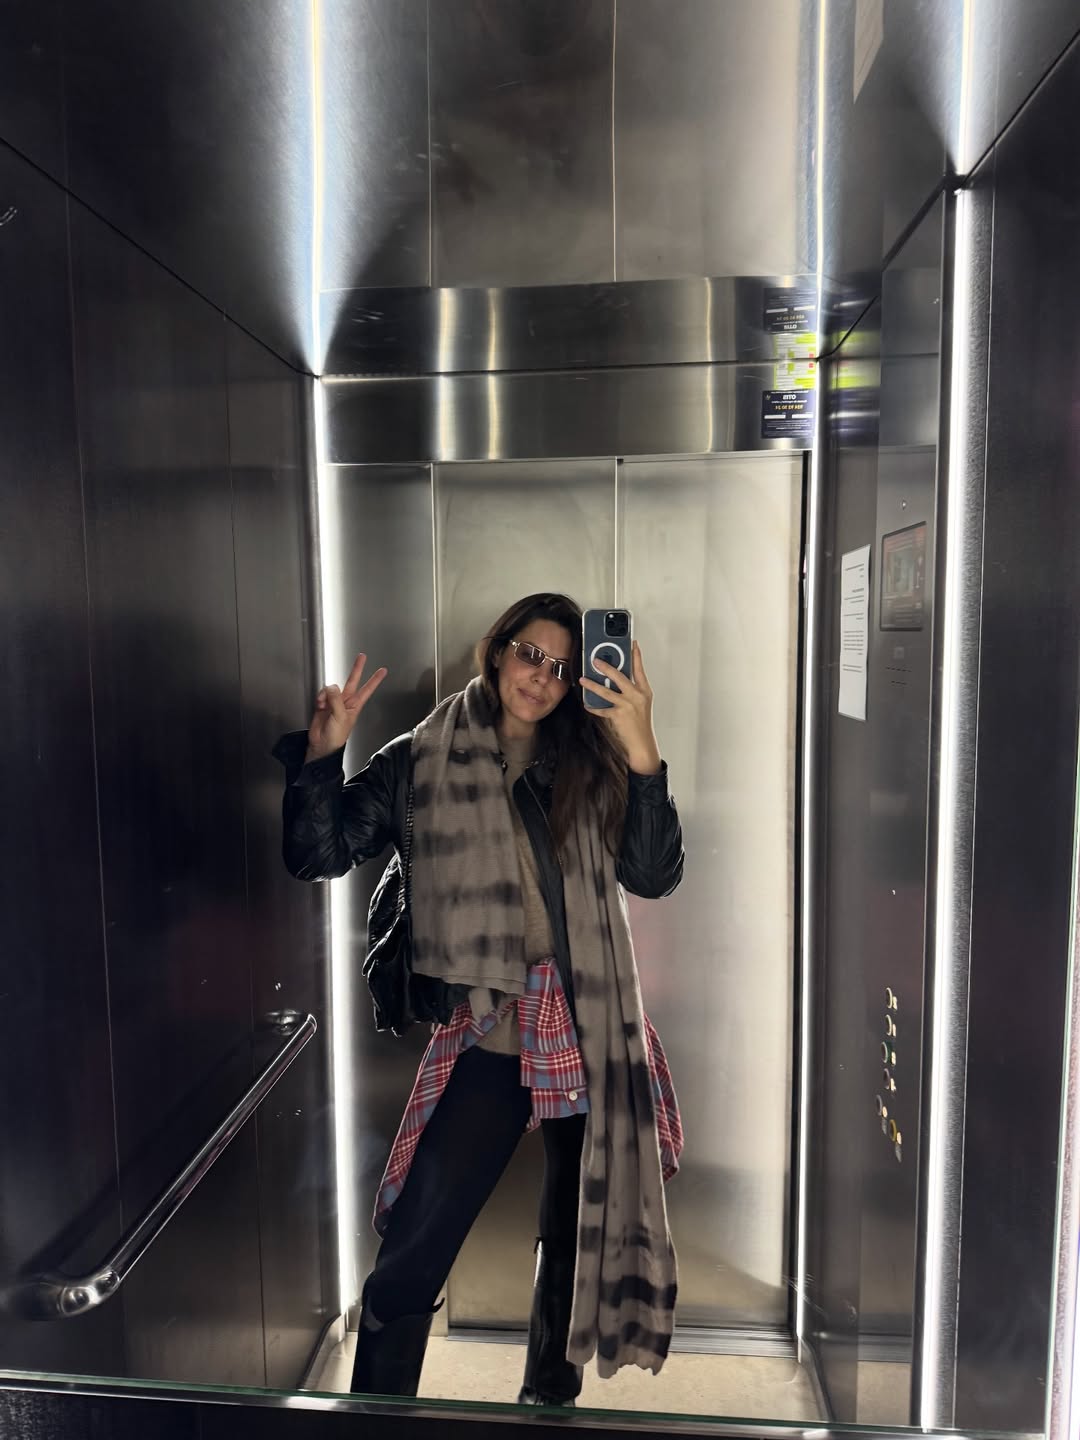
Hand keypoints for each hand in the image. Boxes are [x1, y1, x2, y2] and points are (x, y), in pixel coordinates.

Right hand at [306, 653, 387, 762]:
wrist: (322, 745)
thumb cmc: (336, 737)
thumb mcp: (340, 717)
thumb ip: (336, 700)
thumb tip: (332, 687)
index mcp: (355, 705)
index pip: (367, 689)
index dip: (375, 680)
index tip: (383, 671)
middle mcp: (346, 701)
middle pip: (352, 681)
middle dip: (356, 668)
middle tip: (362, 656)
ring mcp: (334, 702)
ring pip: (332, 687)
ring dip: (326, 693)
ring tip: (324, 704)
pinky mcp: (324, 704)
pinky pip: (322, 693)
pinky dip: (319, 698)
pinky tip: (320, 705)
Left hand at [579, 640, 661, 774]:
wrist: (642, 743)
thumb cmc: (641, 723)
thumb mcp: (641, 703)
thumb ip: (632, 690)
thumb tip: (616, 678)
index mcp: (644, 691)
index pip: (639, 669)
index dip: (636, 655)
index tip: (632, 643)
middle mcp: (637, 696)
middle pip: (620, 676)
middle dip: (606, 667)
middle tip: (595, 660)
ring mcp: (627, 705)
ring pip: (606, 691)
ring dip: (592, 685)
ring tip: (583, 679)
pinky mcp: (618, 716)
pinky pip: (601, 709)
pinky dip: (593, 707)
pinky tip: (586, 704)